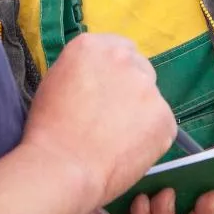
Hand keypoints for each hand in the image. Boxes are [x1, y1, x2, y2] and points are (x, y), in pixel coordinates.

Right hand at [24, 33, 175, 213]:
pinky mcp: (165, 116)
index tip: (107, 91)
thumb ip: (83, 71)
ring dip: (140, 113)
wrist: (63, 167)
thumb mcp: (56, 82)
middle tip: (112, 118)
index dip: (114, 73)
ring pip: (150, 98)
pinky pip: (161, 125)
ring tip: (117, 140)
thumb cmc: (48, 130)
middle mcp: (125, 59)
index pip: (119, 49)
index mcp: (93, 46)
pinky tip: (128, 152)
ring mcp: (149, 88)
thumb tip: (99, 79)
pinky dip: (150, 138)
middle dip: (130, 89)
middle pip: (139, 69)